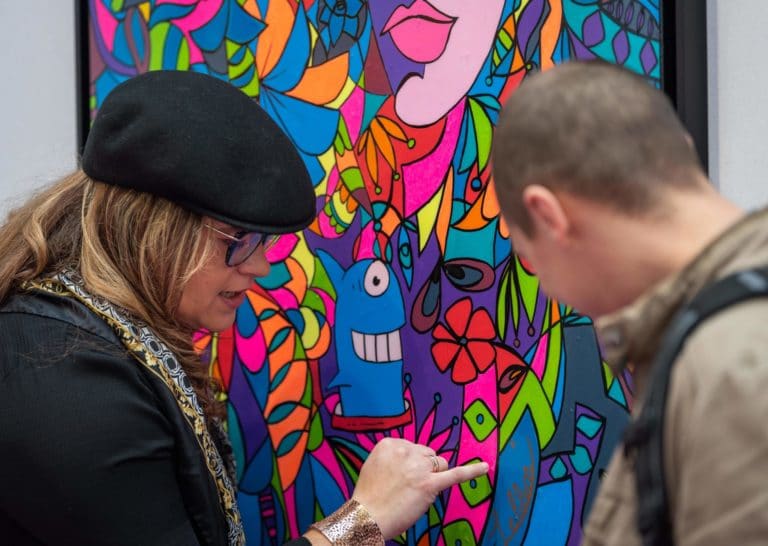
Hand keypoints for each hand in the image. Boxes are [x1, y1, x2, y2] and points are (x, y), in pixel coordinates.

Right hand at [351, 437, 488, 539]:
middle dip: (424, 468)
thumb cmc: (369, 495)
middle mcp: (406, 450)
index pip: (413, 447)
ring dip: (434, 476)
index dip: (411, 463)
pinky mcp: (430, 484)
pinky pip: (455, 475)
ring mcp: (419, 467)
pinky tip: (485, 467)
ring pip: (440, 464)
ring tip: (416, 491)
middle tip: (408, 486)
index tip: (402, 475)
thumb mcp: (374, 464)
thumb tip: (413, 459)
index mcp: (390, 443)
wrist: (366, 517)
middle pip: (428, 454)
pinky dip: (472, 471)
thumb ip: (394, 457)